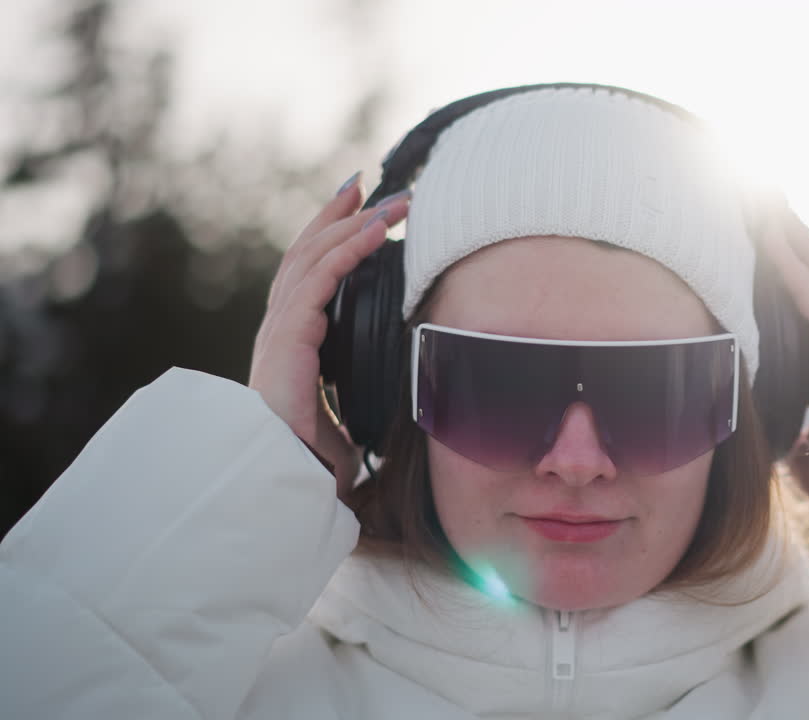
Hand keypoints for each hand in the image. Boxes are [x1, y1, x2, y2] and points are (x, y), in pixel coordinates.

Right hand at [248, 174, 410, 498]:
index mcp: (291, 340)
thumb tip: (391, 398)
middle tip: (368, 183)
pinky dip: (349, 250)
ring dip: (353, 223)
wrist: (287, 481)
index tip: (356, 208)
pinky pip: (320, 281)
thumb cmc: (313, 457)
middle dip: (336, 214)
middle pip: (305, 252)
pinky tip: (375, 230)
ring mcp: (280, 329)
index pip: (308, 274)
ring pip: (313, 258)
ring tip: (389, 200)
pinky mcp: (288, 338)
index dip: (329, 236)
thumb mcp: (344, 413)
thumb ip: (357, 393)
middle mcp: (280, 327)